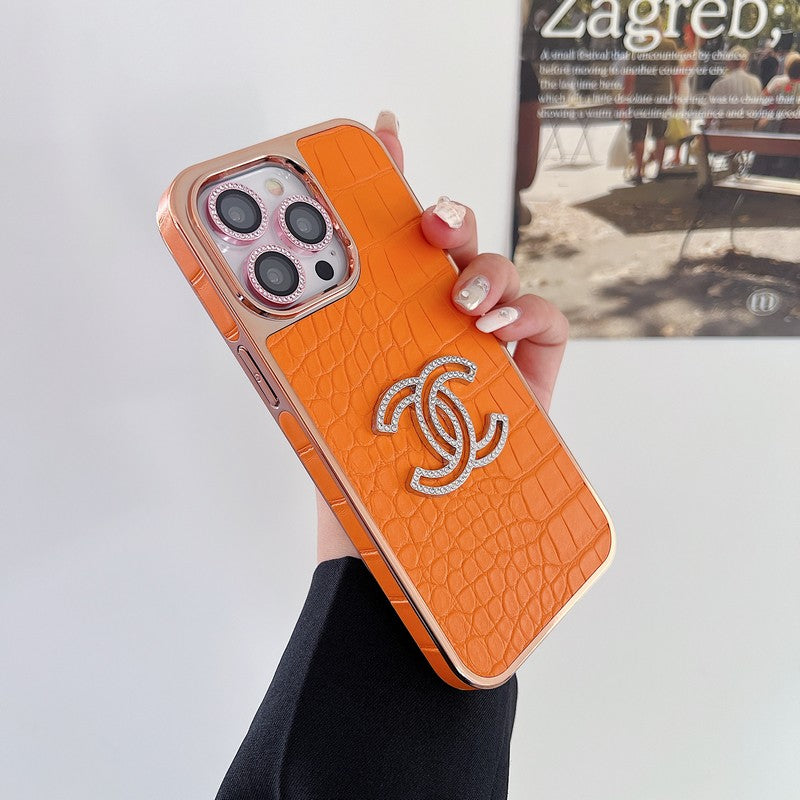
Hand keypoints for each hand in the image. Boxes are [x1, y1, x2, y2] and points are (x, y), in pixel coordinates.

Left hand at [316, 111, 568, 561]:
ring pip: (497, 275)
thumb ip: (288, 340)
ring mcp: (483, 351)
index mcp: (379, 324)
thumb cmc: (351, 478)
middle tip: (426, 220)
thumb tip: (225, 282)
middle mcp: (431, 329)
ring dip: (484, 268)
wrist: (403, 551)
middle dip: (443, 218)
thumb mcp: (310, 395)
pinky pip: (547, 322)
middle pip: (449, 249)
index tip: (380, 132)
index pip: (385, 244)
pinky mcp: (528, 379)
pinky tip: (496, 329)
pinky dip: (528, 311)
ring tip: (461, 299)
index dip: (389, 184)